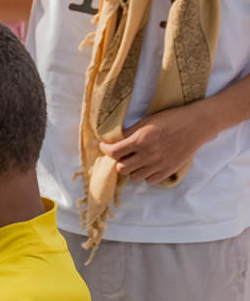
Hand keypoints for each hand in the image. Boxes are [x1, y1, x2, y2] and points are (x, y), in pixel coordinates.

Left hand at [98, 101, 216, 183]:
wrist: (196, 125)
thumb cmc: (170, 119)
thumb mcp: (146, 121)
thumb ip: (129, 133)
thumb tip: (113, 140)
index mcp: (140, 140)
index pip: (114, 152)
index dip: (105, 149)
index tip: (105, 146)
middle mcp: (149, 155)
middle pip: (121, 168)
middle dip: (118, 160)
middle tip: (121, 154)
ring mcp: (160, 165)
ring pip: (134, 177)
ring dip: (131, 169)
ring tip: (134, 160)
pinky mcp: (169, 170)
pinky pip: (150, 180)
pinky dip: (145, 174)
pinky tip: (146, 165)